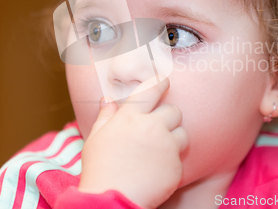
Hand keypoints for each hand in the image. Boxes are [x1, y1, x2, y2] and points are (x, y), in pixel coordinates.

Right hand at [78, 78, 188, 208]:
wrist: (111, 200)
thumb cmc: (99, 169)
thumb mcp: (95, 139)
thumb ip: (105, 116)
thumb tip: (108, 100)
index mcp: (130, 117)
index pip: (152, 89)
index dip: (160, 82)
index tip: (164, 80)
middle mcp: (152, 127)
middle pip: (174, 110)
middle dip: (168, 116)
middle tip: (158, 127)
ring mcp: (166, 147)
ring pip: (182, 133)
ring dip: (174, 138)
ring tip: (159, 150)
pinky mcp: (176, 166)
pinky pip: (180, 157)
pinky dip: (172, 161)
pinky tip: (157, 169)